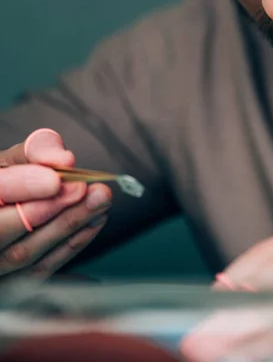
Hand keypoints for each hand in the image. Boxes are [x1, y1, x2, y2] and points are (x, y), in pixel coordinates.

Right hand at [0, 128, 111, 280]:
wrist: (10, 206)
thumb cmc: (12, 179)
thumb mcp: (17, 158)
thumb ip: (37, 151)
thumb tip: (64, 160)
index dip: (22, 186)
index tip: (55, 179)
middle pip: (4, 230)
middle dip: (50, 208)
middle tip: (84, 189)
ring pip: (25, 253)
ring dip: (68, 225)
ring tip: (100, 200)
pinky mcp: (12, 283)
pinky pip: (40, 270)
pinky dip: (71, 245)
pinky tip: (94, 221)